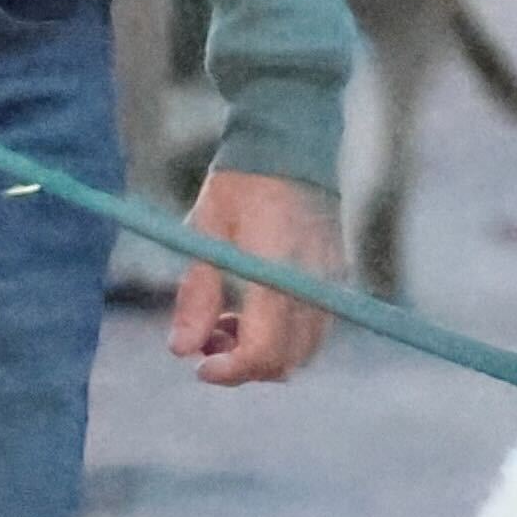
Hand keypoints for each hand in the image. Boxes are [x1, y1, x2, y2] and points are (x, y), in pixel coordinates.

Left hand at [168, 170, 337, 386]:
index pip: (263, 350)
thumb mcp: (206, 238)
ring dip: (263, 354)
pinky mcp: (335, 279)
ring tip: (226, 324)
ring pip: (302, 351)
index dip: (230, 370)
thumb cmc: (241, 186)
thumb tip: (181, 351)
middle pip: (286, 361)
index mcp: (277, 274)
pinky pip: (313, 330)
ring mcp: (330, 284)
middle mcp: (312, 285)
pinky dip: (283, 337)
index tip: (199, 368)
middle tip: (206, 344)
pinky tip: (252, 311)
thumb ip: (197, 298)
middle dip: (244, 366)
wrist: (289, 146)